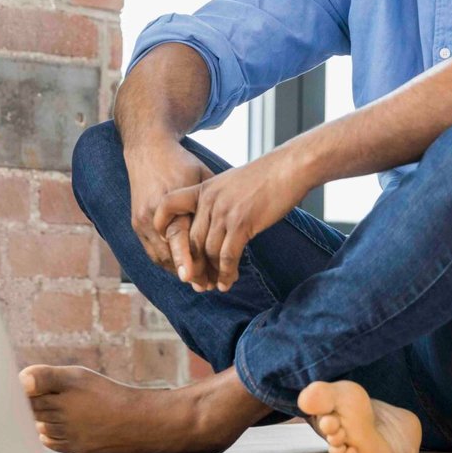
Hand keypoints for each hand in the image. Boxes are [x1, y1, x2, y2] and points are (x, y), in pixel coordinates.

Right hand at [123, 138, 213, 278]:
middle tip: (206, 286)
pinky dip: (167, 262)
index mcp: (169, 201)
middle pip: (168, 253)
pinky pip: (151, 251)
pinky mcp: (136, 223)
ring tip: (198, 281)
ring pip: (159, 256)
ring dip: (178, 270)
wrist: (147, 150)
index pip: (177, 236)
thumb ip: (212, 202)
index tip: (192, 278)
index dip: (186, 258)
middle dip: (186, 272)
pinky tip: (183, 268)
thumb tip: (238, 222)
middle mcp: (151, 214)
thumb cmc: (180, 163)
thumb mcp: (201, 177)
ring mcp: (141, 220)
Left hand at [153, 146, 310, 292]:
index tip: (167, 243)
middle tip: (197, 282)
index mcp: (203, 188)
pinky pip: (227, 256)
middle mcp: (209, 201)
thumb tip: (211, 224)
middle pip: (190, 240)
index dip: (162, 224)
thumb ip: (216, 200)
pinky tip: (227, 282)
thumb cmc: (264, 177)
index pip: (168, 204)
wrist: (289, 167)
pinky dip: (226, 273)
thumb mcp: (230, 182)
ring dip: (211, 273)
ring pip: (207, 252)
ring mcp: (224, 212)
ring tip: (214, 285)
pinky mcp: (242, 223)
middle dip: (192, 265)